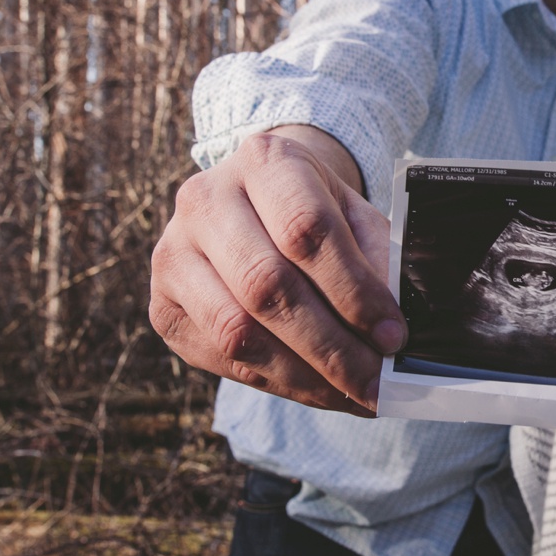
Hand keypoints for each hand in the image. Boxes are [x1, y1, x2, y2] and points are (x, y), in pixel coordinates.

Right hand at [149, 129, 403, 414]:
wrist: (252, 205)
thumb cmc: (313, 213)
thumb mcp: (353, 217)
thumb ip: (375, 263)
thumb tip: (393, 334)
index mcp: (263, 161)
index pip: (306, 229)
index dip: (353, 291)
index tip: (393, 336)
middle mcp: (205, 200)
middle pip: (267, 285)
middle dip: (331, 347)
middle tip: (376, 384)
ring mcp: (173, 253)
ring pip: (237, 330)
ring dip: (303, 375)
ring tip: (351, 394)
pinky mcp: (163, 305)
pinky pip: (220, 357)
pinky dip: (276, 382)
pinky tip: (316, 389)